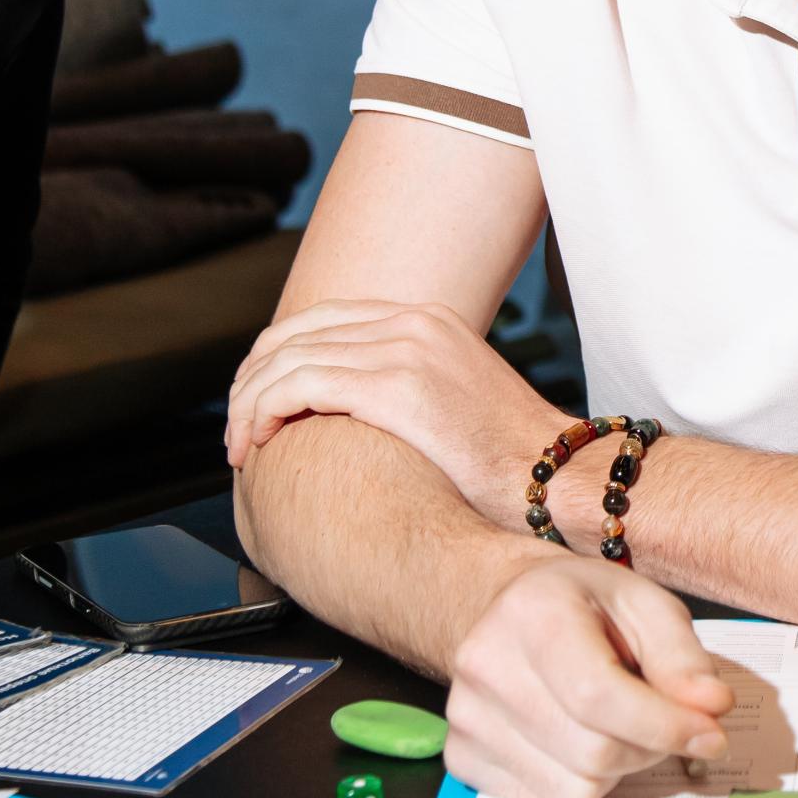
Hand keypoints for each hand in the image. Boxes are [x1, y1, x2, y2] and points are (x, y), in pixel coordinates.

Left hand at [225, 299, 556, 525]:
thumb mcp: (456, 404)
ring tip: (238, 446)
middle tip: (235, 428)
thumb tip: (360, 416)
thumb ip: (410, 390)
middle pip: (293, 333)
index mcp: (426, 319)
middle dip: (249, 381)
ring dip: (247, 404)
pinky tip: (256, 444)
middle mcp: (413, 321)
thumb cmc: (512, 463)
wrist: (562, 478)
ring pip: (287, 360)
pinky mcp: (397, 386)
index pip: (319, 320)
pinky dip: (262, 413)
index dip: (273, 358)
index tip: (253, 401)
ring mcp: (405, 349)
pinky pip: (299, 386)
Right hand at [446, 559, 734, 797]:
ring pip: (576, 788)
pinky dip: (579, 778)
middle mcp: (486, 665)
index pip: (599, 696)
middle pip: (593, 752)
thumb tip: (712, 709)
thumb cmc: (583, 604)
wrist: (503, 608)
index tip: (711, 734)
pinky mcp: (462, 757)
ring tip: (613, 721)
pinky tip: (575, 734)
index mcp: (532, 613)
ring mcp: (465, 717)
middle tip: (664, 720)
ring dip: (618, 767)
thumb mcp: (643, 603)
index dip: (664, 725)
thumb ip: (681, 655)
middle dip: (649, 747)